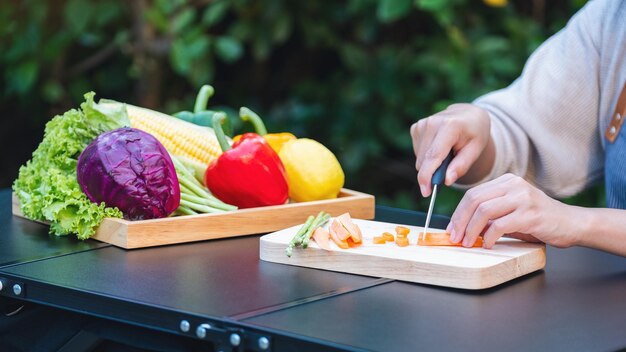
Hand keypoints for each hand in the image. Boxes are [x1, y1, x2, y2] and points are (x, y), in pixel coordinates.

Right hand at [410, 103, 492, 196]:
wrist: (468, 114)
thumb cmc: (475, 133)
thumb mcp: (476, 149)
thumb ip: (461, 166)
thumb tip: (447, 181)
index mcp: (450, 126)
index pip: (433, 156)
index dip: (427, 176)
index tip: (426, 192)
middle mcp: (432, 123)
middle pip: (424, 160)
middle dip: (433, 173)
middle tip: (449, 171)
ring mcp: (422, 124)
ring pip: (419, 159)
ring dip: (431, 164)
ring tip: (447, 155)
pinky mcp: (416, 127)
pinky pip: (417, 152)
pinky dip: (427, 156)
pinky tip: (439, 149)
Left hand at [447, 173, 578, 247]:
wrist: (572, 224)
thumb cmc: (539, 220)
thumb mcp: (511, 212)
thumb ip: (490, 216)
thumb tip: (463, 228)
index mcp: (507, 181)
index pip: (473, 194)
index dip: (458, 213)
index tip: (451, 229)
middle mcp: (514, 185)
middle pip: (475, 200)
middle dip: (460, 221)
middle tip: (455, 237)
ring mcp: (523, 198)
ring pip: (484, 211)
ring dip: (471, 230)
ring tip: (468, 243)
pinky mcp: (530, 214)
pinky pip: (500, 225)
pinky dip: (489, 237)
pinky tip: (488, 245)